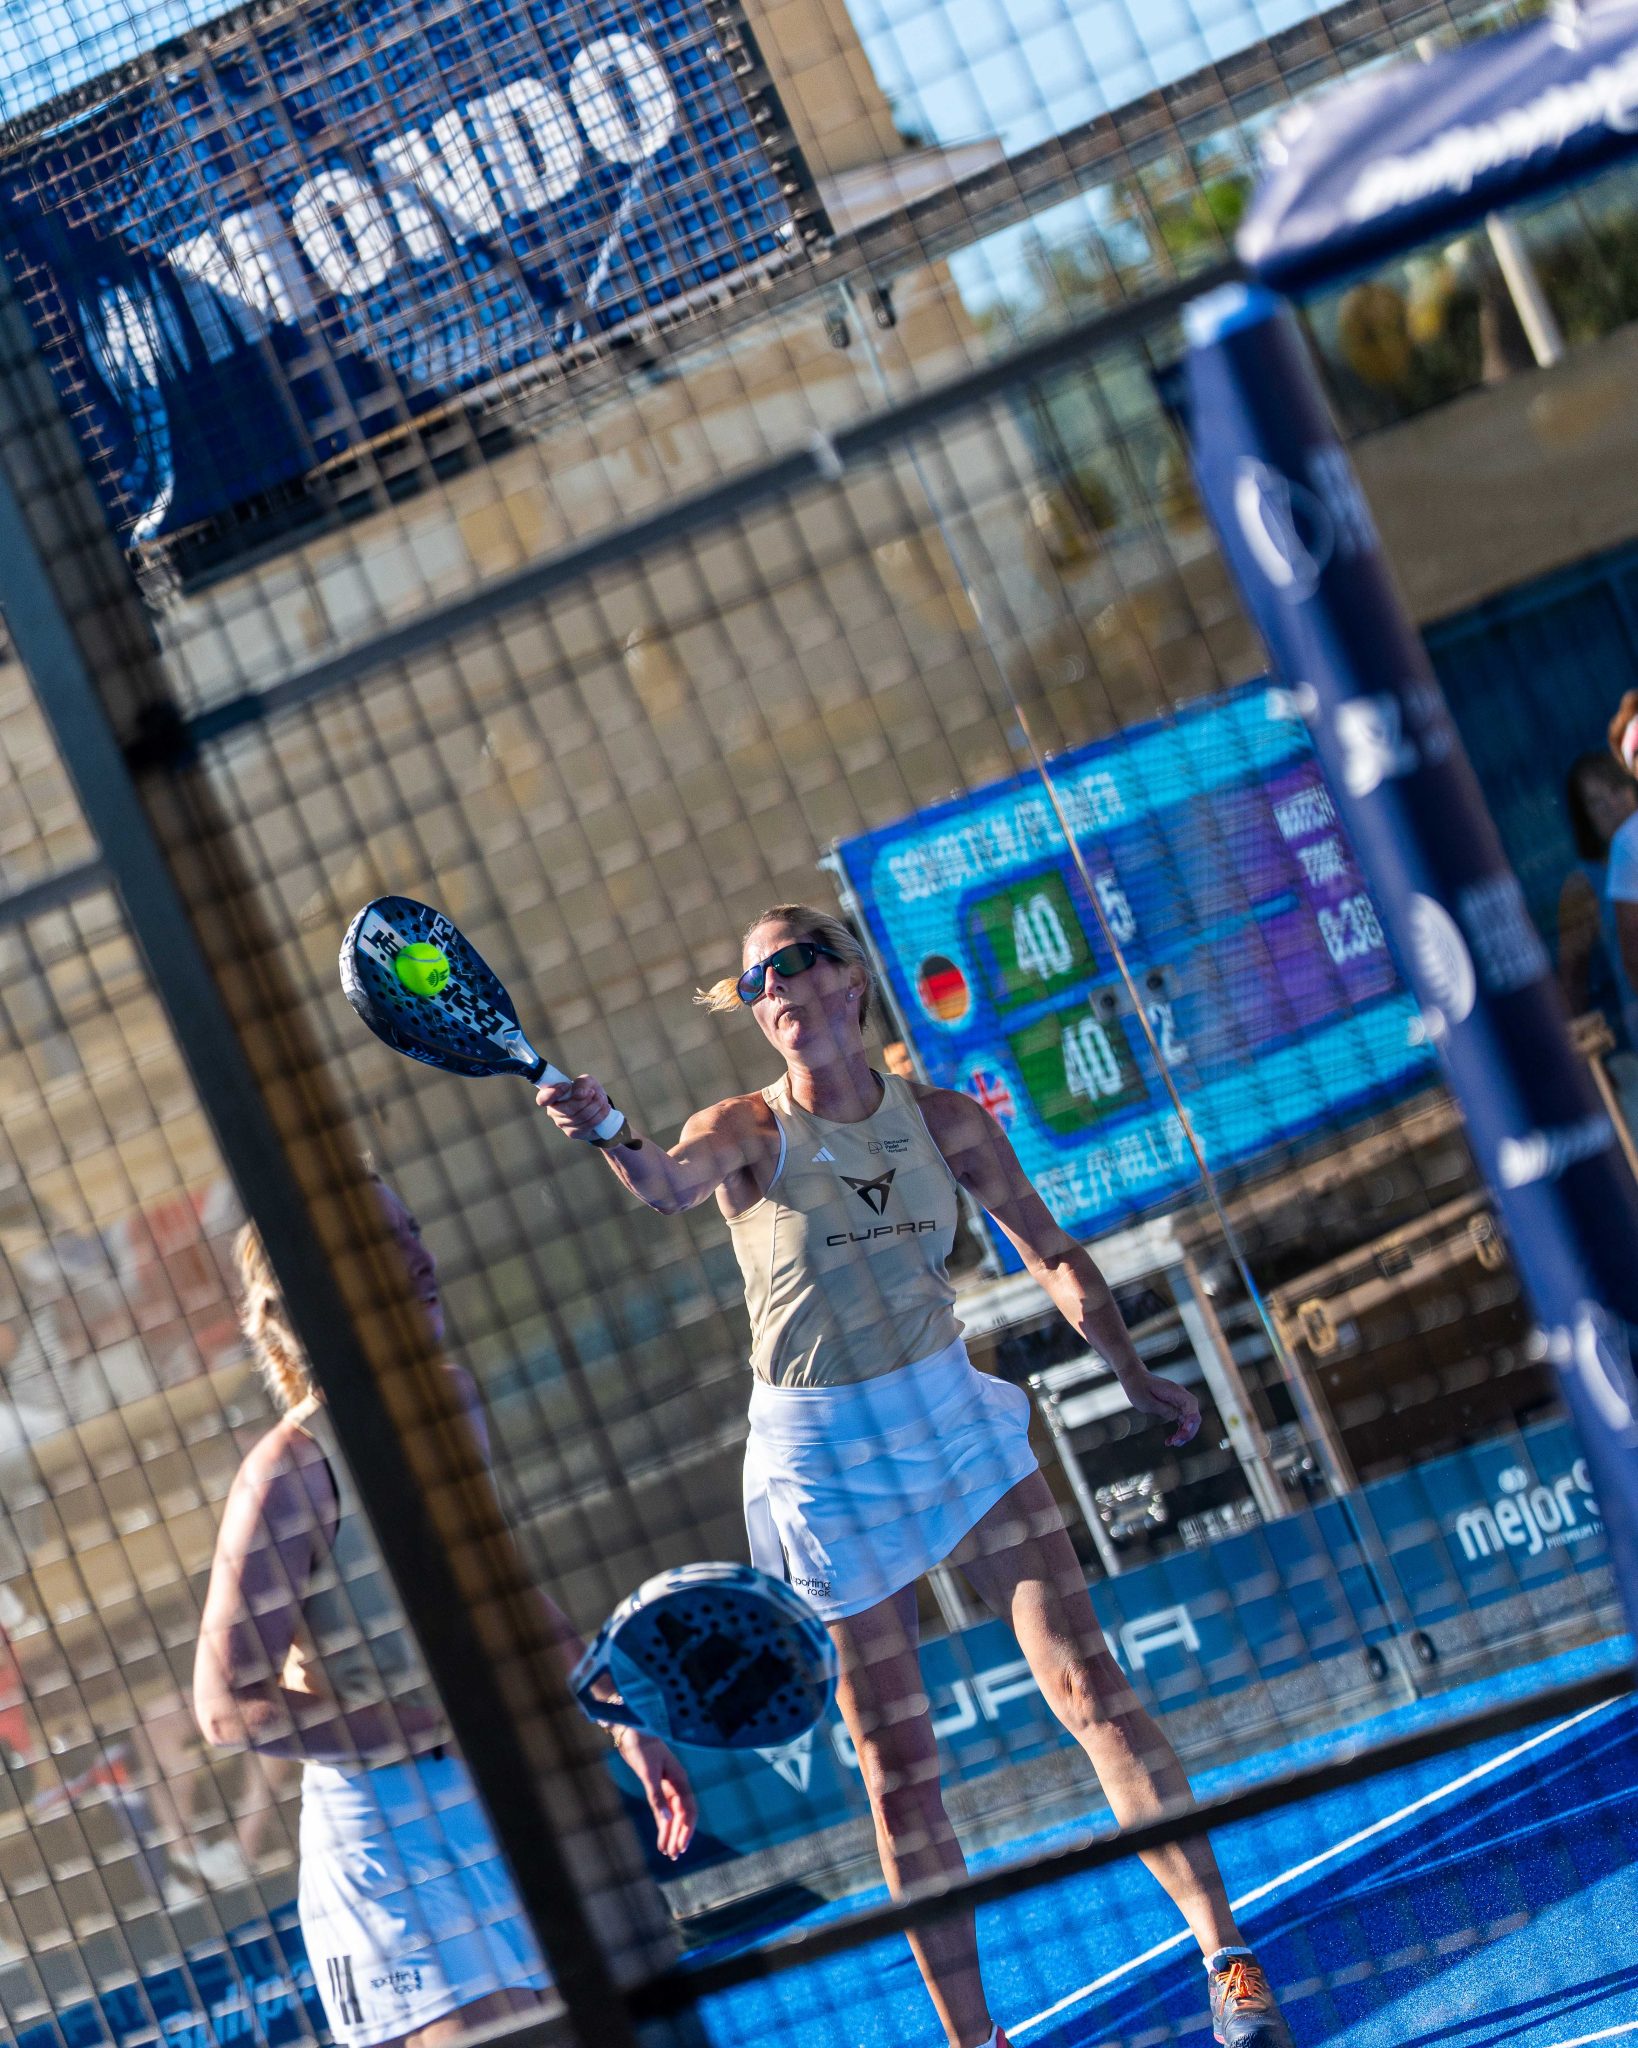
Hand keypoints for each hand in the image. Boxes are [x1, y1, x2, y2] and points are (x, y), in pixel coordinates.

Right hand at [536, 1073, 612, 1141]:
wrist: (597, 1108)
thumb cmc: (587, 1091)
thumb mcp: (587, 1082)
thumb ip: (582, 1083)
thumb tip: (580, 1094)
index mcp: (552, 1096)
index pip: (543, 1099)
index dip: (553, 1093)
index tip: (567, 1086)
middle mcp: (553, 1112)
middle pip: (569, 1108)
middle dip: (586, 1100)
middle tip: (594, 1092)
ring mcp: (562, 1124)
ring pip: (582, 1116)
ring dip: (596, 1105)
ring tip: (601, 1099)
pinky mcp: (573, 1133)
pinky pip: (589, 1124)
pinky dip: (600, 1114)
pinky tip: (604, 1107)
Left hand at [613, 1727, 696, 1860]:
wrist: (632, 1730)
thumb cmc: (642, 1746)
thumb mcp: (649, 1772)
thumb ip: (656, 1796)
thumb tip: (667, 1820)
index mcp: (680, 1779)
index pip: (688, 1810)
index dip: (687, 1829)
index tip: (681, 1846)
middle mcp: (676, 1785)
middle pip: (682, 1816)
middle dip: (680, 1835)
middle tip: (674, 1855)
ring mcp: (667, 1786)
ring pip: (673, 1815)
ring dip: (671, 1833)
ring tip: (669, 1853)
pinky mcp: (657, 1787)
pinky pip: (663, 1810)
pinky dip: (663, 1824)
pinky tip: (662, 1838)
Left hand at [1121, 1368, 1200, 1447]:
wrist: (1134, 1378)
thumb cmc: (1138, 1388)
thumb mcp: (1148, 1402)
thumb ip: (1164, 1410)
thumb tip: (1177, 1417)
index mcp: (1176, 1392)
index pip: (1192, 1407)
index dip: (1191, 1422)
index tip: (1183, 1433)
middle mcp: (1182, 1397)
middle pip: (1194, 1417)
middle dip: (1188, 1432)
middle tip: (1175, 1443)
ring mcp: (1180, 1402)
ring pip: (1189, 1422)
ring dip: (1184, 1434)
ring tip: (1172, 1443)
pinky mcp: (1175, 1407)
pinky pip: (1182, 1422)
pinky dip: (1179, 1432)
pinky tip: (1170, 1440)